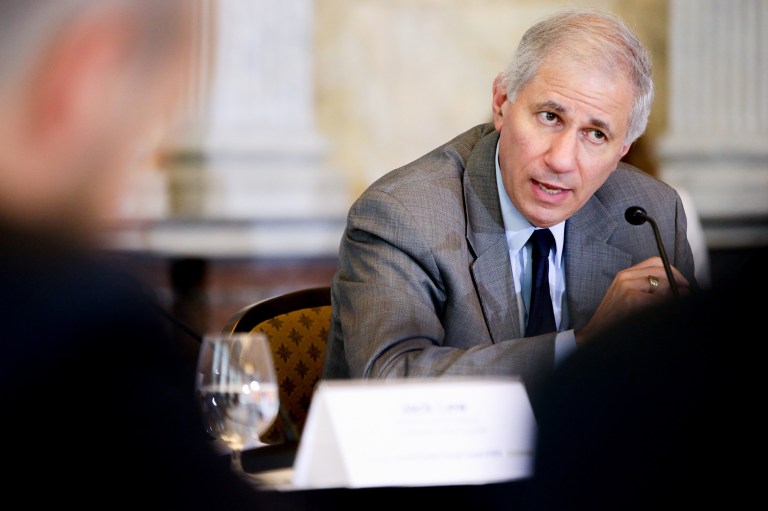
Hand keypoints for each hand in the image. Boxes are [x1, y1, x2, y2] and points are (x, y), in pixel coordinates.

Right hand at [575, 256, 689, 344]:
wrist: (597, 333)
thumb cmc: (613, 318)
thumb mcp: (626, 296)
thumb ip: (646, 287)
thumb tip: (677, 286)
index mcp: (624, 275)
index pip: (655, 262)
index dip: (673, 271)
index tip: (683, 283)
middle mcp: (625, 277)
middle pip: (662, 271)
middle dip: (679, 283)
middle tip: (686, 294)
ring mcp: (628, 287)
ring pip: (663, 285)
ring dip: (672, 296)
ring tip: (668, 306)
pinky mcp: (633, 299)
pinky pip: (660, 300)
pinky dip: (665, 305)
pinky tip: (658, 313)